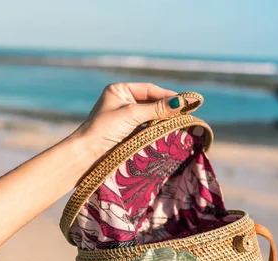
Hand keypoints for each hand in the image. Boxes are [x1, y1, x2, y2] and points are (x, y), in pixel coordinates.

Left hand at [71, 82, 185, 158]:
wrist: (87, 154)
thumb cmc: (104, 128)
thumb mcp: (132, 114)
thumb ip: (157, 109)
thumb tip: (182, 102)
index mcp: (119, 90)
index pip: (149, 90)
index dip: (168, 95)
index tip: (187, 101)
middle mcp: (123, 101)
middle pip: (152, 101)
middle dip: (168, 107)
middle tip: (190, 111)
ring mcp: (125, 117)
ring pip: (151, 115)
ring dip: (164, 119)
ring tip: (183, 121)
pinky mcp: (128, 132)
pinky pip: (147, 127)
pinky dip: (158, 128)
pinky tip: (169, 130)